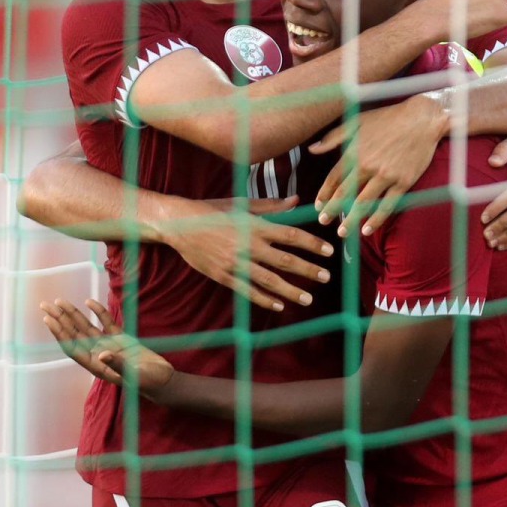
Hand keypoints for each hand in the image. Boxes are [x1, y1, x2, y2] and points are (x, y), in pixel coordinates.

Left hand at [40, 298, 174, 395]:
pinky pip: (105, 323)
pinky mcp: (120, 339)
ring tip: (59, 301)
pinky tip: (88, 302)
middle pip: (74, 335)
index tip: (49, 319)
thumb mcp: (134, 374)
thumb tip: (102, 354)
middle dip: (60, 320)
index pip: (72, 347)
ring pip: (85, 328)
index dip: (60, 333)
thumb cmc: (148, 381)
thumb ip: (118, 364)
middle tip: (45, 305)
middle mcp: (97, 355)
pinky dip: (97, 312)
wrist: (162, 379)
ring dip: (72, 314)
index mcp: (96, 366)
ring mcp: (108, 346)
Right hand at [153, 195, 333, 311]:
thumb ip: (271, 206)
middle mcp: (248, 245)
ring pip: (269, 279)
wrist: (178, 224)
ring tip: (308, 298)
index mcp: (254, 225)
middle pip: (285, 260)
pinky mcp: (223, 275)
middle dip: (308, 269)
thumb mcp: (241, 204)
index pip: (291, 235)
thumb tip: (296, 200)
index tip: (328, 251)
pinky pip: (247, 290)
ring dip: (290, 290)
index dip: (311, 244)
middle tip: (325, 276)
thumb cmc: (211, 211)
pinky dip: (264, 298)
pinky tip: (278, 305)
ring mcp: (235, 262)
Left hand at [310, 93, 446, 237]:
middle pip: (345, 194)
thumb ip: (333, 137)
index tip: (318, 205)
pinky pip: (387, 205)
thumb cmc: (387, 118)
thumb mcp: (357, 122)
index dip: (324, 194)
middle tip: (323, 221)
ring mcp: (386, 175)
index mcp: (354, 152)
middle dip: (332, 210)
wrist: (422, 119)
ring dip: (351, 220)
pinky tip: (367, 229)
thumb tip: (312, 149)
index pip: (333, 178)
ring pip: (364, 203)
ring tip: (342, 232)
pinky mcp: (403, 182)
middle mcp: (367, 166)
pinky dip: (376, 219)